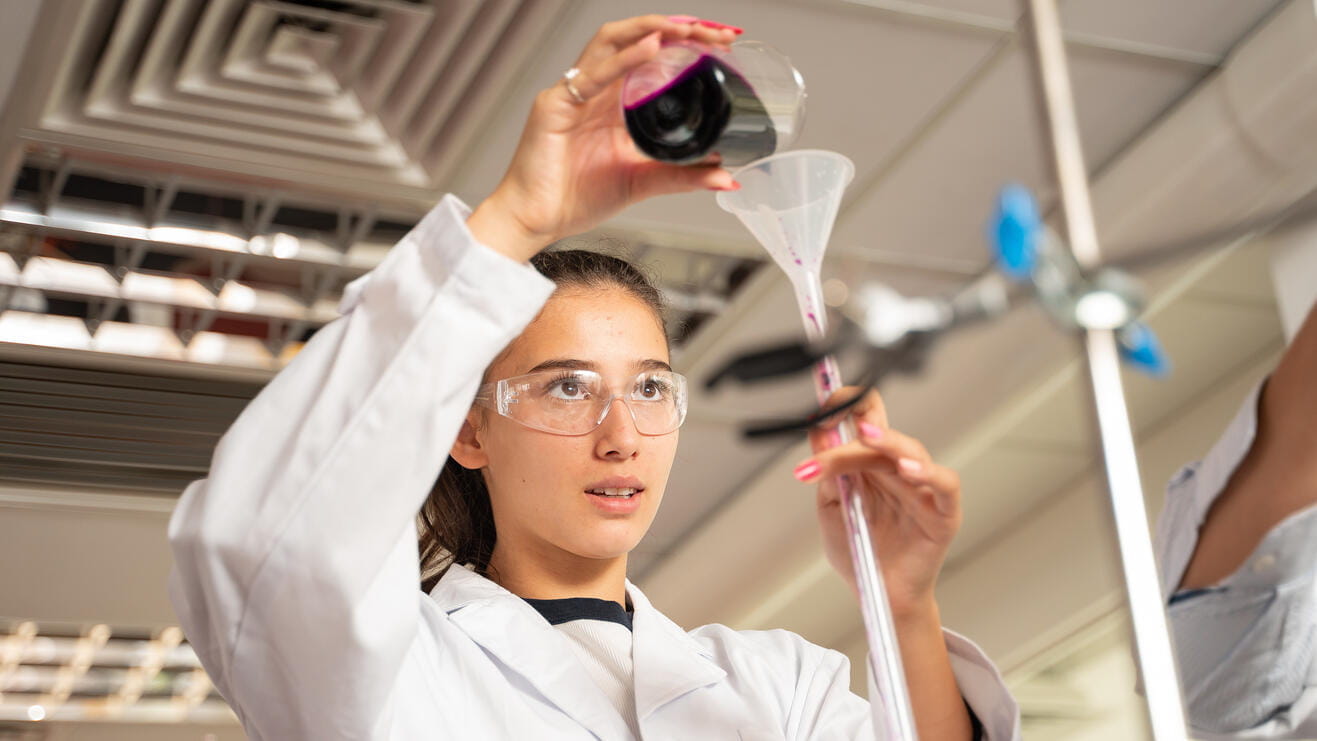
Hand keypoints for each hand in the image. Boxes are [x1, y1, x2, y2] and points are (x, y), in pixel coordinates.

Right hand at [468, 15, 739, 260]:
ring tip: (689, 28)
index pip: (653, 57)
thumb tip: (728, 178)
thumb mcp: (642, 183)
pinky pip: (593, 75)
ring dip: (653, 29)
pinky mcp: (556, 105)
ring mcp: (575, 93)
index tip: (725, 42)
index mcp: (614, 102)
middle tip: (717, 31)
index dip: (687, 43)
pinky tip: (652, 48)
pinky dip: (625, 59)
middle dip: (679, 29)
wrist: (535, 221)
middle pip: (637, 39)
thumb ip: (683, 176)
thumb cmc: (575, 198)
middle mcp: (595, 89)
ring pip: (613, 41)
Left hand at [793, 388, 961, 615]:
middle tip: (822, 448)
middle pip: (879, 434)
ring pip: (910, 450)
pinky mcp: (944, 511)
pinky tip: (909, 470)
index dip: (843, 407)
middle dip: (848, 439)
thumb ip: (828, 475)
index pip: (863, 419)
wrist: (878, 596)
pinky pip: (944, 483)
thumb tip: (819, 435)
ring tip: (867, 438)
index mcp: (870, 464)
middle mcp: (897, 469)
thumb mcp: (831, 509)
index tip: (819, 413)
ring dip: (887, 442)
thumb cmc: (859, 552)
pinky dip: (928, 473)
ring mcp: (923, 488)